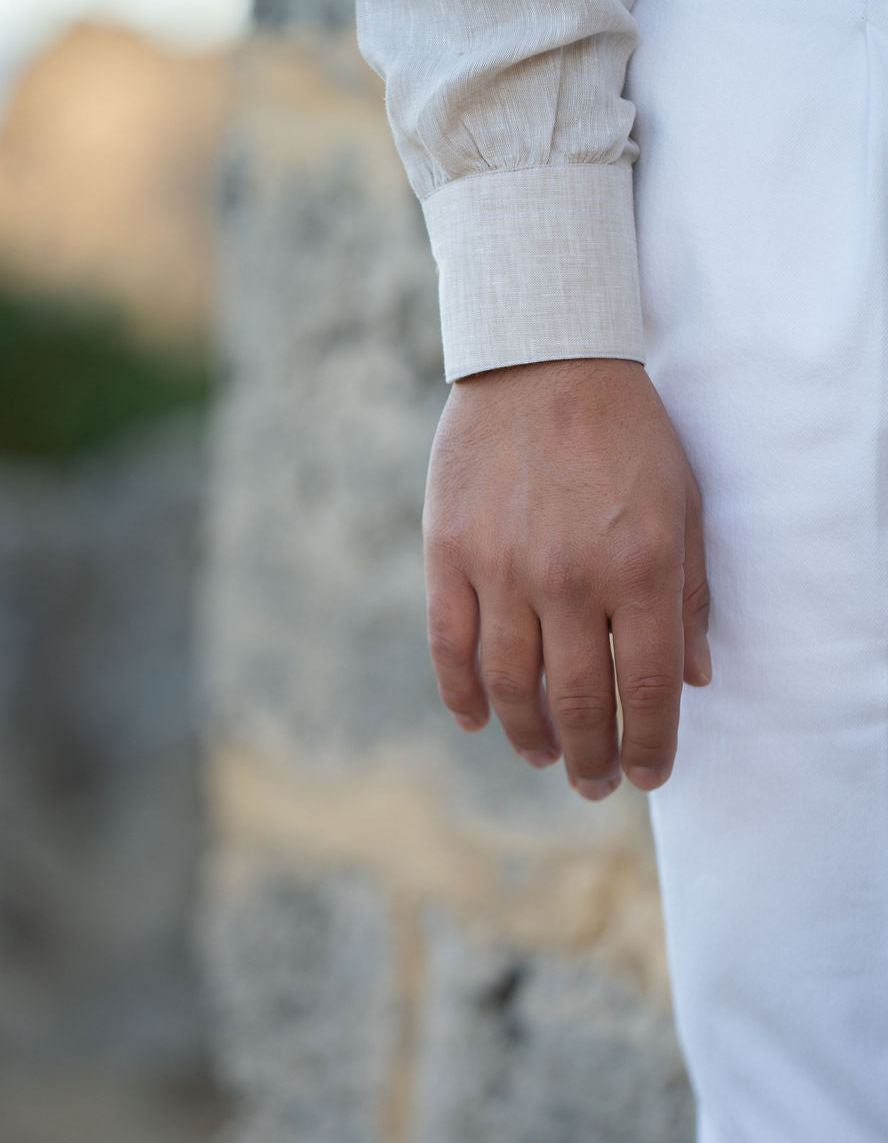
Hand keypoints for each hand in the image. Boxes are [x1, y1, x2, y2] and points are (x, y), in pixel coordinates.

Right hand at [423, 358, 710, 798]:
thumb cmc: (626, 431)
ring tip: (544, 755)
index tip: (647, 775)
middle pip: (578, 701)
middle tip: (594, 783)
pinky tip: (474, 719)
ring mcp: (501, 567)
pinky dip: (460, 692)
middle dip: (592, 757)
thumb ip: (691, 594)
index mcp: (639, 568)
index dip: (650, 745)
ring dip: (529, 735)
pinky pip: (450, 642)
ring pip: (510, 685)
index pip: (646, 689)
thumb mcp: (683, 504)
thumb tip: (694, 679)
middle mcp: (569, 578)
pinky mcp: (449, 552)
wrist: (542, 359)